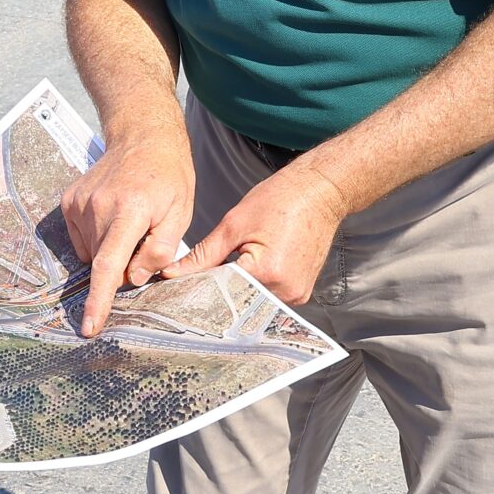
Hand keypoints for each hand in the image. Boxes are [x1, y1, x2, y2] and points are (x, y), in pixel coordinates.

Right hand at [60, 128, 193, 337]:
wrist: (143, 136)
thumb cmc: (168, 177)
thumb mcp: (180, 213)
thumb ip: (160, 251)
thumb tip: (133, 279)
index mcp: (128, 211)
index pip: (108, 266)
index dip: (99, 300)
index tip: (89, 326)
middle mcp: (97, 206)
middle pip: (103, 262)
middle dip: (122, 266)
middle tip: (144, 239)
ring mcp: (79, 202)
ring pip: (91, 252)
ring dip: (110, 250)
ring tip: (130, 220)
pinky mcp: (69, 200)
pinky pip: (81, 239)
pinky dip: (97, 238)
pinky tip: (113, 216)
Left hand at [163, 162, 348, 307]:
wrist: (319, 192)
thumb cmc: (282, 200)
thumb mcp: (234, 223)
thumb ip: (204, 254)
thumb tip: (174, 273)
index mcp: (266, 271)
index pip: (220, 291)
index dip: (198, 287)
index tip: (180, 286)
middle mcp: (284, 290)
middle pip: (237, 301)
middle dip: (217, 290)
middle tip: (205, 276)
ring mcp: (296, 295)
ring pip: (252, 301)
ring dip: (237, 289)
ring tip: (233, 267)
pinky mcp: (300, 294)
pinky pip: (268, 297)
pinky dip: (255, 287)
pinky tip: (252, 270)